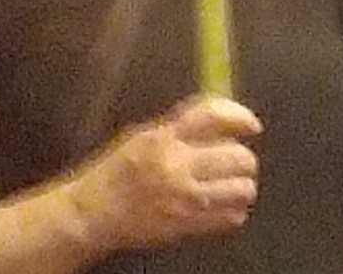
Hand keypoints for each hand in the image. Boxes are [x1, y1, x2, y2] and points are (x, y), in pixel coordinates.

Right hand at [63, 94, 263, 251]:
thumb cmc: (114, 174)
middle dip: (243, 159)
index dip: (240, 116)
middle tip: (236, 164)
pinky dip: (233, 212)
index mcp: (162, 139)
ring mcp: (185, 198)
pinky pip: (231, 217)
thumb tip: (221, 119)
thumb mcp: (141, 138)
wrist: (90, 215)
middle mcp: (177, 166)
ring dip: (241, 187)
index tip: (251, 125)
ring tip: (230, 187)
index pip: (213, 116)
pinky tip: (220, 208)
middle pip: (238, 156)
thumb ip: (180, 127)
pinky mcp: (187, 225)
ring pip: (241, 188)